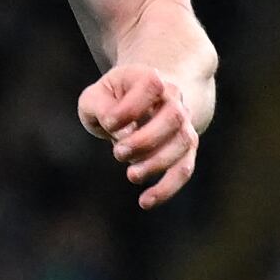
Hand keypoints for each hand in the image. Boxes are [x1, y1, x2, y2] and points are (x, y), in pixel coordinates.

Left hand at [76, 61, 205, 208]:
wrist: (146, 100)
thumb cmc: (113, 99)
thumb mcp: (95, 96)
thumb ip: (100, 106)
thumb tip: (120, 130)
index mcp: (150, 78)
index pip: (150, 86)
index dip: (129, 108)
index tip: (109, 123)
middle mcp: (173, 99)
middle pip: (174, 117)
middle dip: (145, 140)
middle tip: (118, 152)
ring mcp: (182, 124)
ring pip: (183, 144)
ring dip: (157, 163)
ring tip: (131, 175)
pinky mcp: (184, 150)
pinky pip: (184, 169)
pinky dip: (167, 188)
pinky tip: (145, 202)